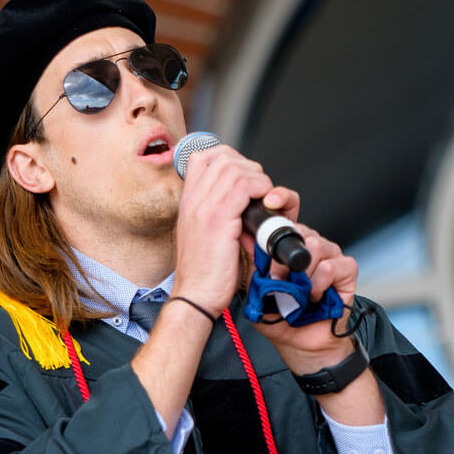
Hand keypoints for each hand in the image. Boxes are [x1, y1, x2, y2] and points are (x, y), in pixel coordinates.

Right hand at [172, 144, 300, 314]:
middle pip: (222, 156)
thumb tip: (250, 205)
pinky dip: (260, 189)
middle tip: (260, 190)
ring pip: (235, 168)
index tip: (246, 177)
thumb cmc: (206, 273)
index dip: (230, 159)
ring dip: (258, 179)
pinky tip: (265, 206)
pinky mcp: (218, 220)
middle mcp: (193, 200)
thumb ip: (223, 215)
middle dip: (249, 167)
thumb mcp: (209, 235)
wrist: (196, 297)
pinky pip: (244, 186)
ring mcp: (203, 207)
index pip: (202, 156)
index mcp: (189, 201)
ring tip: (264, 200)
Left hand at [248, 223, 359, 373]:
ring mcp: (332, 257)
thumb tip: (247, 243)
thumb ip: (255, 268)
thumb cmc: (283, 318)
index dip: (274, 235)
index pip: (285, 227)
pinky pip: (331, 266)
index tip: (266, 251)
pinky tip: (315, 296)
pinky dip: (319, 282)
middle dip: (285, 259)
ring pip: (317, 246)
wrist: (303, 343)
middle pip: (302, 233)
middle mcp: (313, 249)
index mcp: (292, 249)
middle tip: (280, 280)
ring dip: (304, 273)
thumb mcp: (259, 292)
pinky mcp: (347, 270)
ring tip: (300, 292)